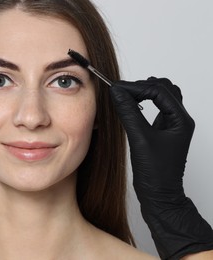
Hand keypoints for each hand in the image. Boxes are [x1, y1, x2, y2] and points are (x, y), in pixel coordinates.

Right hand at [109, 77, 212, 258]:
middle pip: (163, 89)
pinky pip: (157, 108)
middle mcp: (180, 120)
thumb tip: (117, 92)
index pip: (159, 91)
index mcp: (181, 120)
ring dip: (144, 93)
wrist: (159, 195)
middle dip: (141, 86)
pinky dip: (144, 102)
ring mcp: (172, 125)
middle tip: (120, 91)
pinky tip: (131, 106)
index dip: (137, 87)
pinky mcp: (163, 131)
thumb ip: (128, 112)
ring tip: (125, 96)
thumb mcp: (139, 139)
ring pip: (162, 97)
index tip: (117, 88)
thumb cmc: (155, 173)